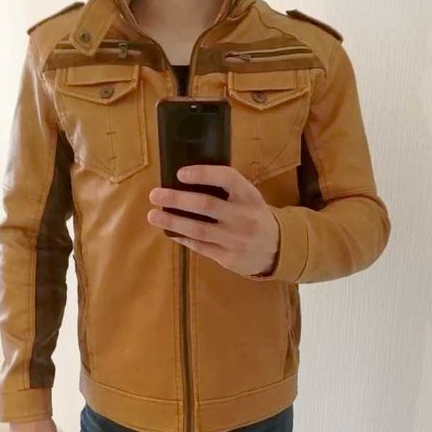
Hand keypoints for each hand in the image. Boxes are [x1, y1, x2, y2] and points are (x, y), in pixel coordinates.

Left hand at [148, 165, 279, 276]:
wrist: (277, 249)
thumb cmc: (254, 216)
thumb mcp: (249, 198)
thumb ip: (226, 190)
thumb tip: (185, 180)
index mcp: (250, 196)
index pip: (227, 178)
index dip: (203, 174)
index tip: (180, 173)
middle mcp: (244, 217)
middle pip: (206, 205)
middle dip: (177, 199)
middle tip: (155, 194)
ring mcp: (236, 239)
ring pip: (199, 229)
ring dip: (173, 221)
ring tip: (153, 215)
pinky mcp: (229, 258)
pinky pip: (200, 246)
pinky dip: (183, 238)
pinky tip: (170, 231)